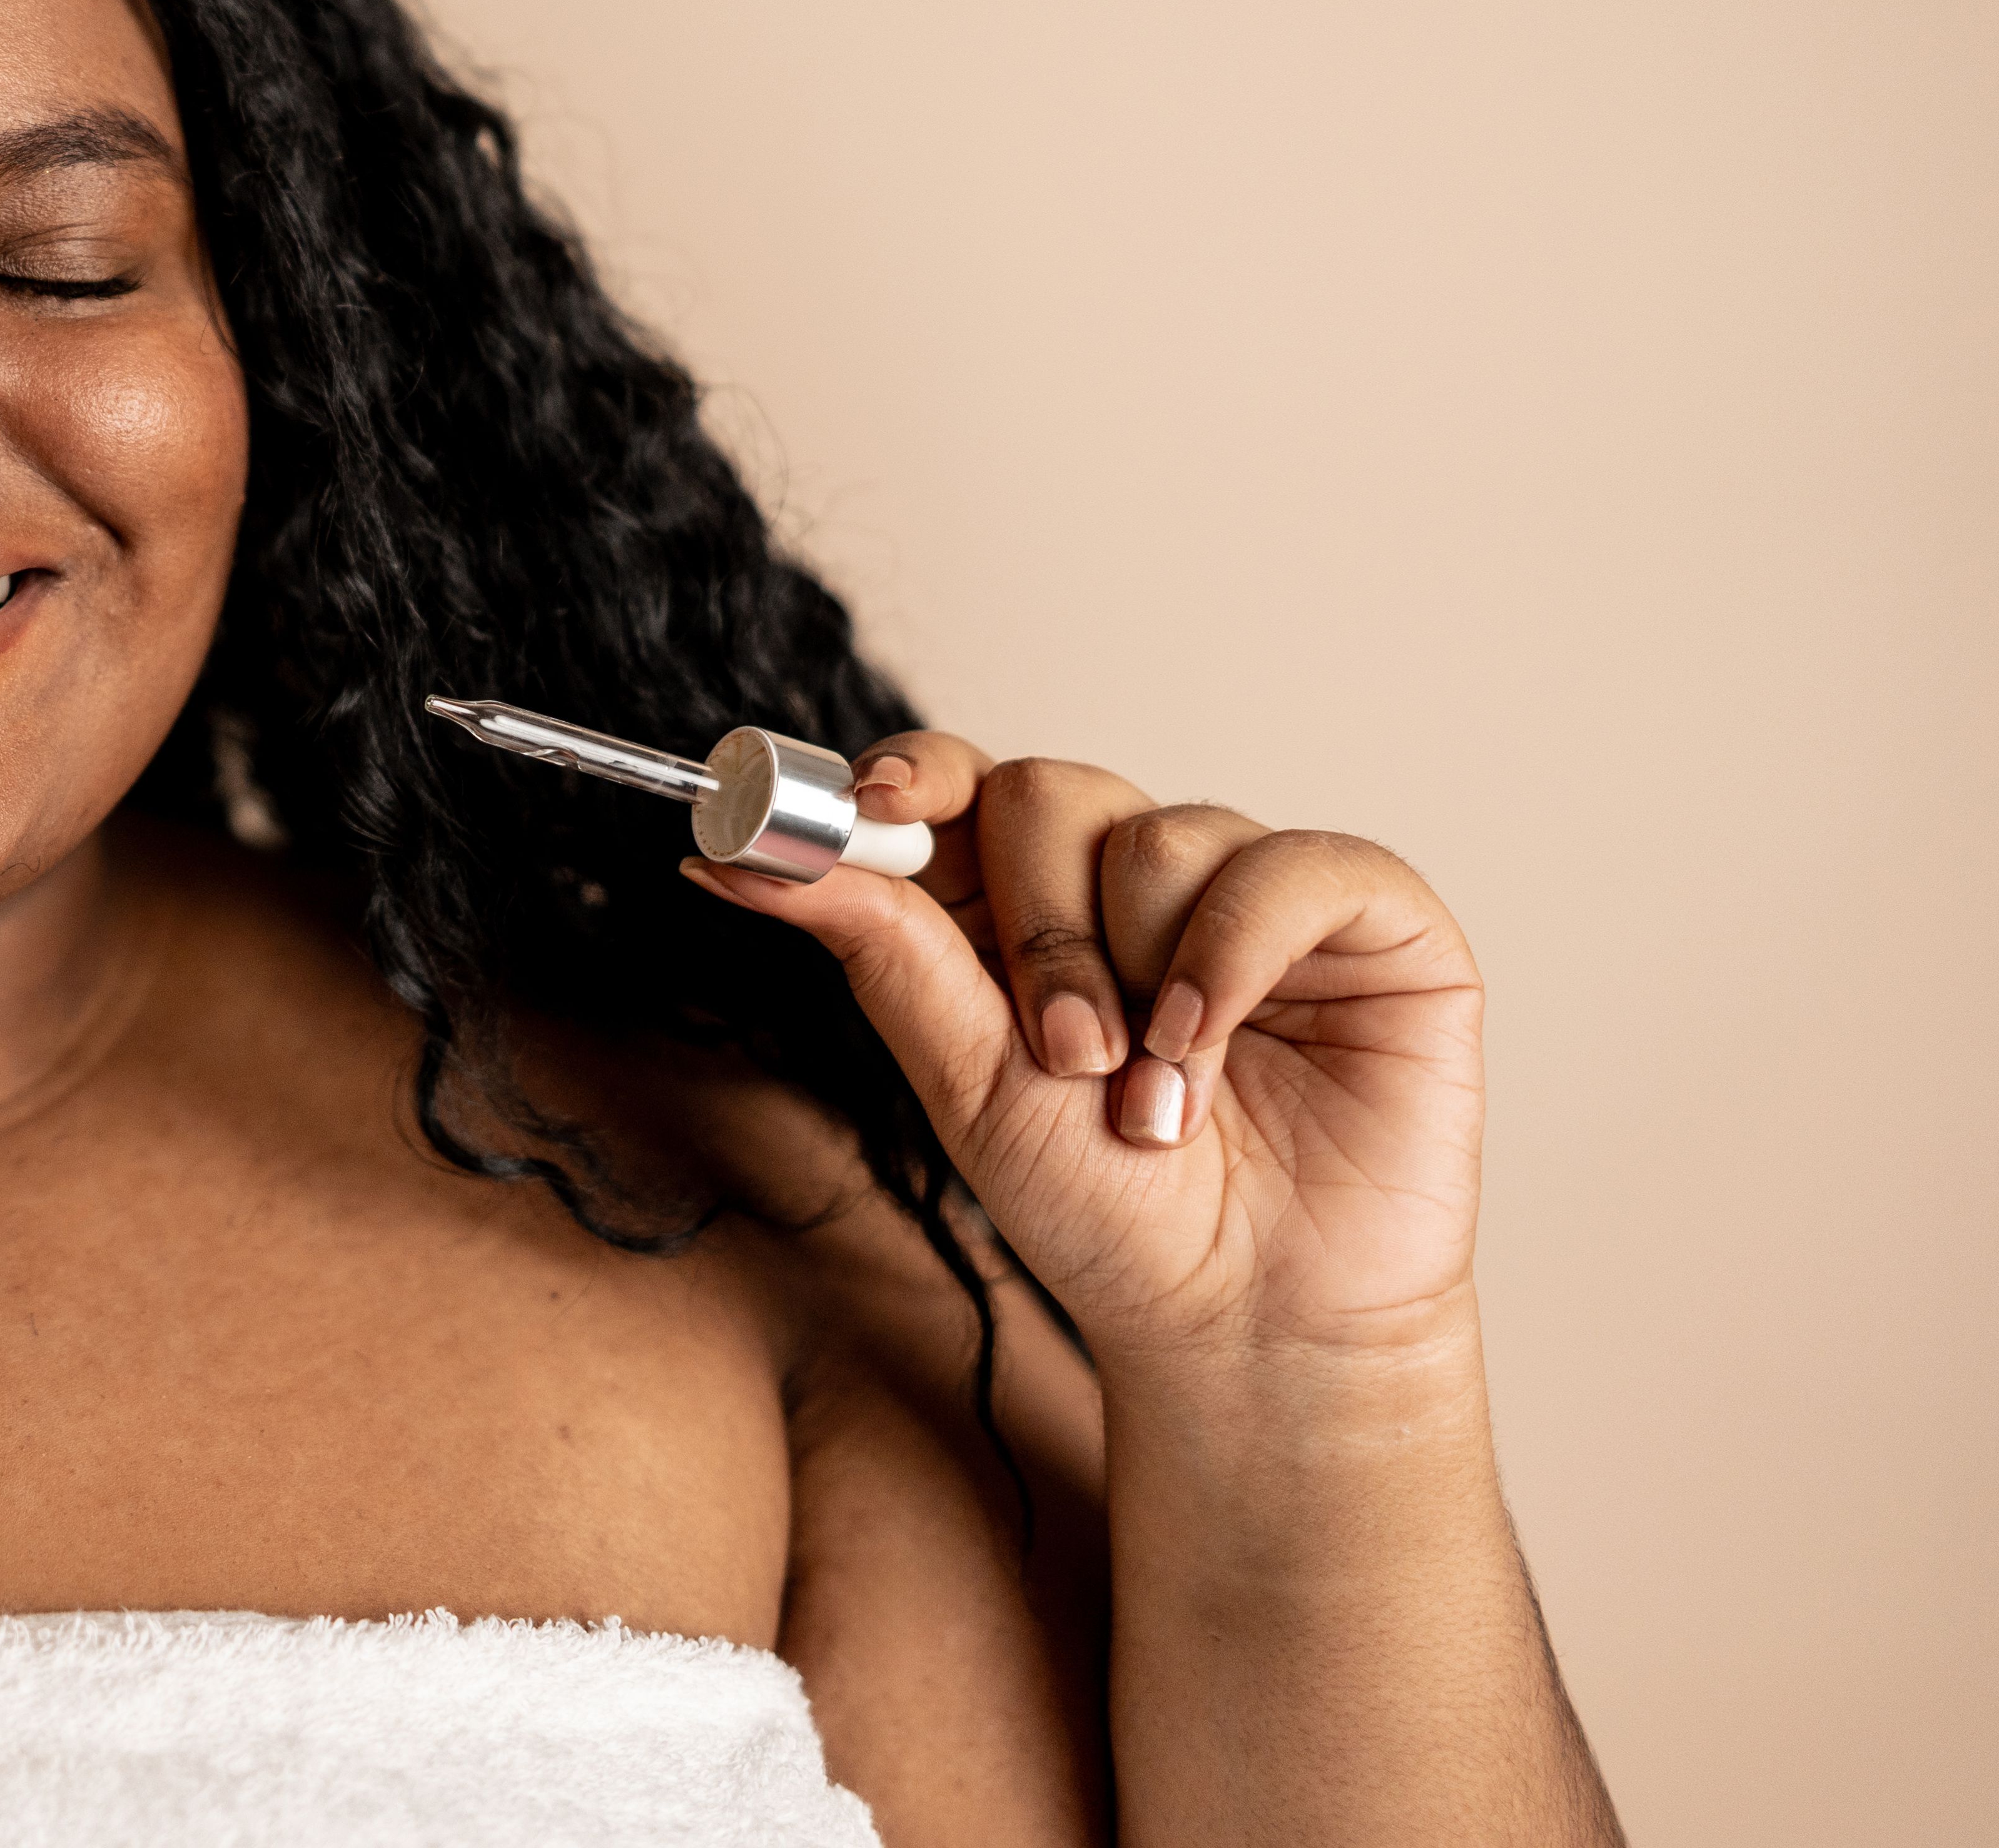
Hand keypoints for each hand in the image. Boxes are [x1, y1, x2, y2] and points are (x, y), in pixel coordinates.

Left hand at [684, 739, 1485, 1380]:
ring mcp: (1254, 889)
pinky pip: (1289, 865)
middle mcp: (1137, 876)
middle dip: (1037, 930)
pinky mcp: (1371, 917)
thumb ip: (878, 949)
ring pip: (1158, 831)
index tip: (871, 806)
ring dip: (1138, 976)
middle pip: (1049, 793)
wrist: (1244, 1323)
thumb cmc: (1109, 1211)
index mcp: (1028, 903)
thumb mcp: (967, 1080)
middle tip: (1062, 1055)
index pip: (963, 782)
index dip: (913, 774)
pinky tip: (1211, 1048)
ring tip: (1151, 1096)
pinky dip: (1234, 954)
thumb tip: (726, 859)